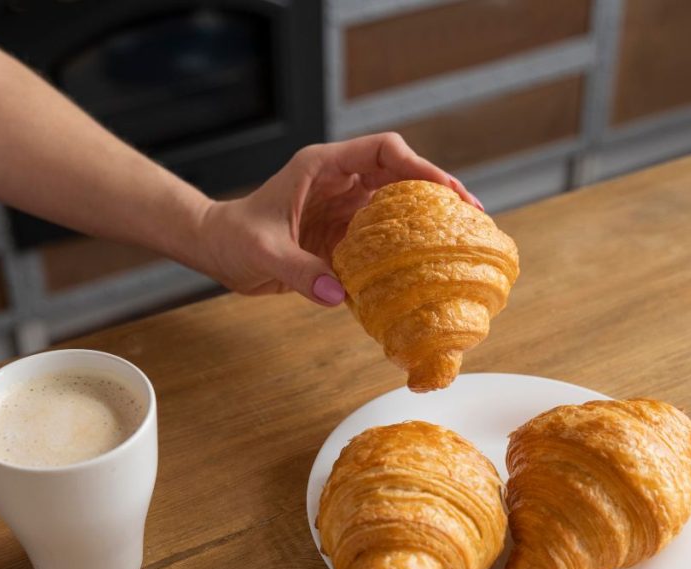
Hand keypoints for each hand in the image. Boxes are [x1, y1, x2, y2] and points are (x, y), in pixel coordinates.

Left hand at [194, 132, 482, 305]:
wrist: (217, 251)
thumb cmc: (233, 238)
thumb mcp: (263, 252)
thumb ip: (299, 271)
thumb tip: (339, 296)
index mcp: (323, 167)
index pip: (383, 151)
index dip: (418, 166)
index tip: (445, 190)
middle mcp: (339, 183)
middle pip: (401, 176)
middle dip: (437, 192)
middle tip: (473, 216)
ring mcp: (343, 210)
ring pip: (396, 208)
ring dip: (426, 222)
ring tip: (461, 242)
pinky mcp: (341, 237)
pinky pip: (380, 240)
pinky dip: (402, 252)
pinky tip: (425, 268)